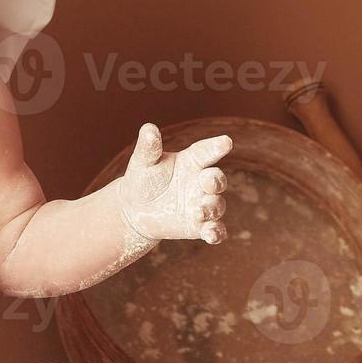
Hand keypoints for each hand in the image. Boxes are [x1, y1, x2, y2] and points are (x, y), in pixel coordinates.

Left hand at [116, 123, 230, 243]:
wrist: (135, 210)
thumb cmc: (143, 180)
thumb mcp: (143, 162)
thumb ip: (149, 147)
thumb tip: (148, 128)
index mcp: (191, 161)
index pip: (206, 152)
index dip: (216, 147)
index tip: (226, 142)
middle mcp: (201, 182)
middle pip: (216, 179)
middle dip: (216, 180)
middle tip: (208, 181)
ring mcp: (203, 204)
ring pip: (217, 205)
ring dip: (211, 208)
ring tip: (199, 211)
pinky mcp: (200, 226)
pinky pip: (215, 230)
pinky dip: (216, 233)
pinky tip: (210, 234)